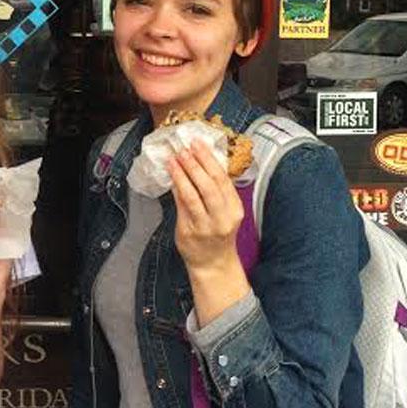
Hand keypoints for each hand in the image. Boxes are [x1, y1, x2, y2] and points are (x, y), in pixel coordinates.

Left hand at [167, 138, 244, 272]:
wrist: (213, 263)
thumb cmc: (218, 233)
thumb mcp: (223, 211)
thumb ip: (213, 190)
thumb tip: (197, 162)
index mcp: (235, 209)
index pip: (223, 180)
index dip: (210, 160)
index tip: (199, 144)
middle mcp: (222, 218)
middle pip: (210, 186)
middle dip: (196, 164)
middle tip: (185, 149)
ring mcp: (205, 226)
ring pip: (194, 196)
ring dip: (183, 175)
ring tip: (174, 159)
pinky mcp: (189, 232)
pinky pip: (182, 207)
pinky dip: (176, 190)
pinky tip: (171, 178)